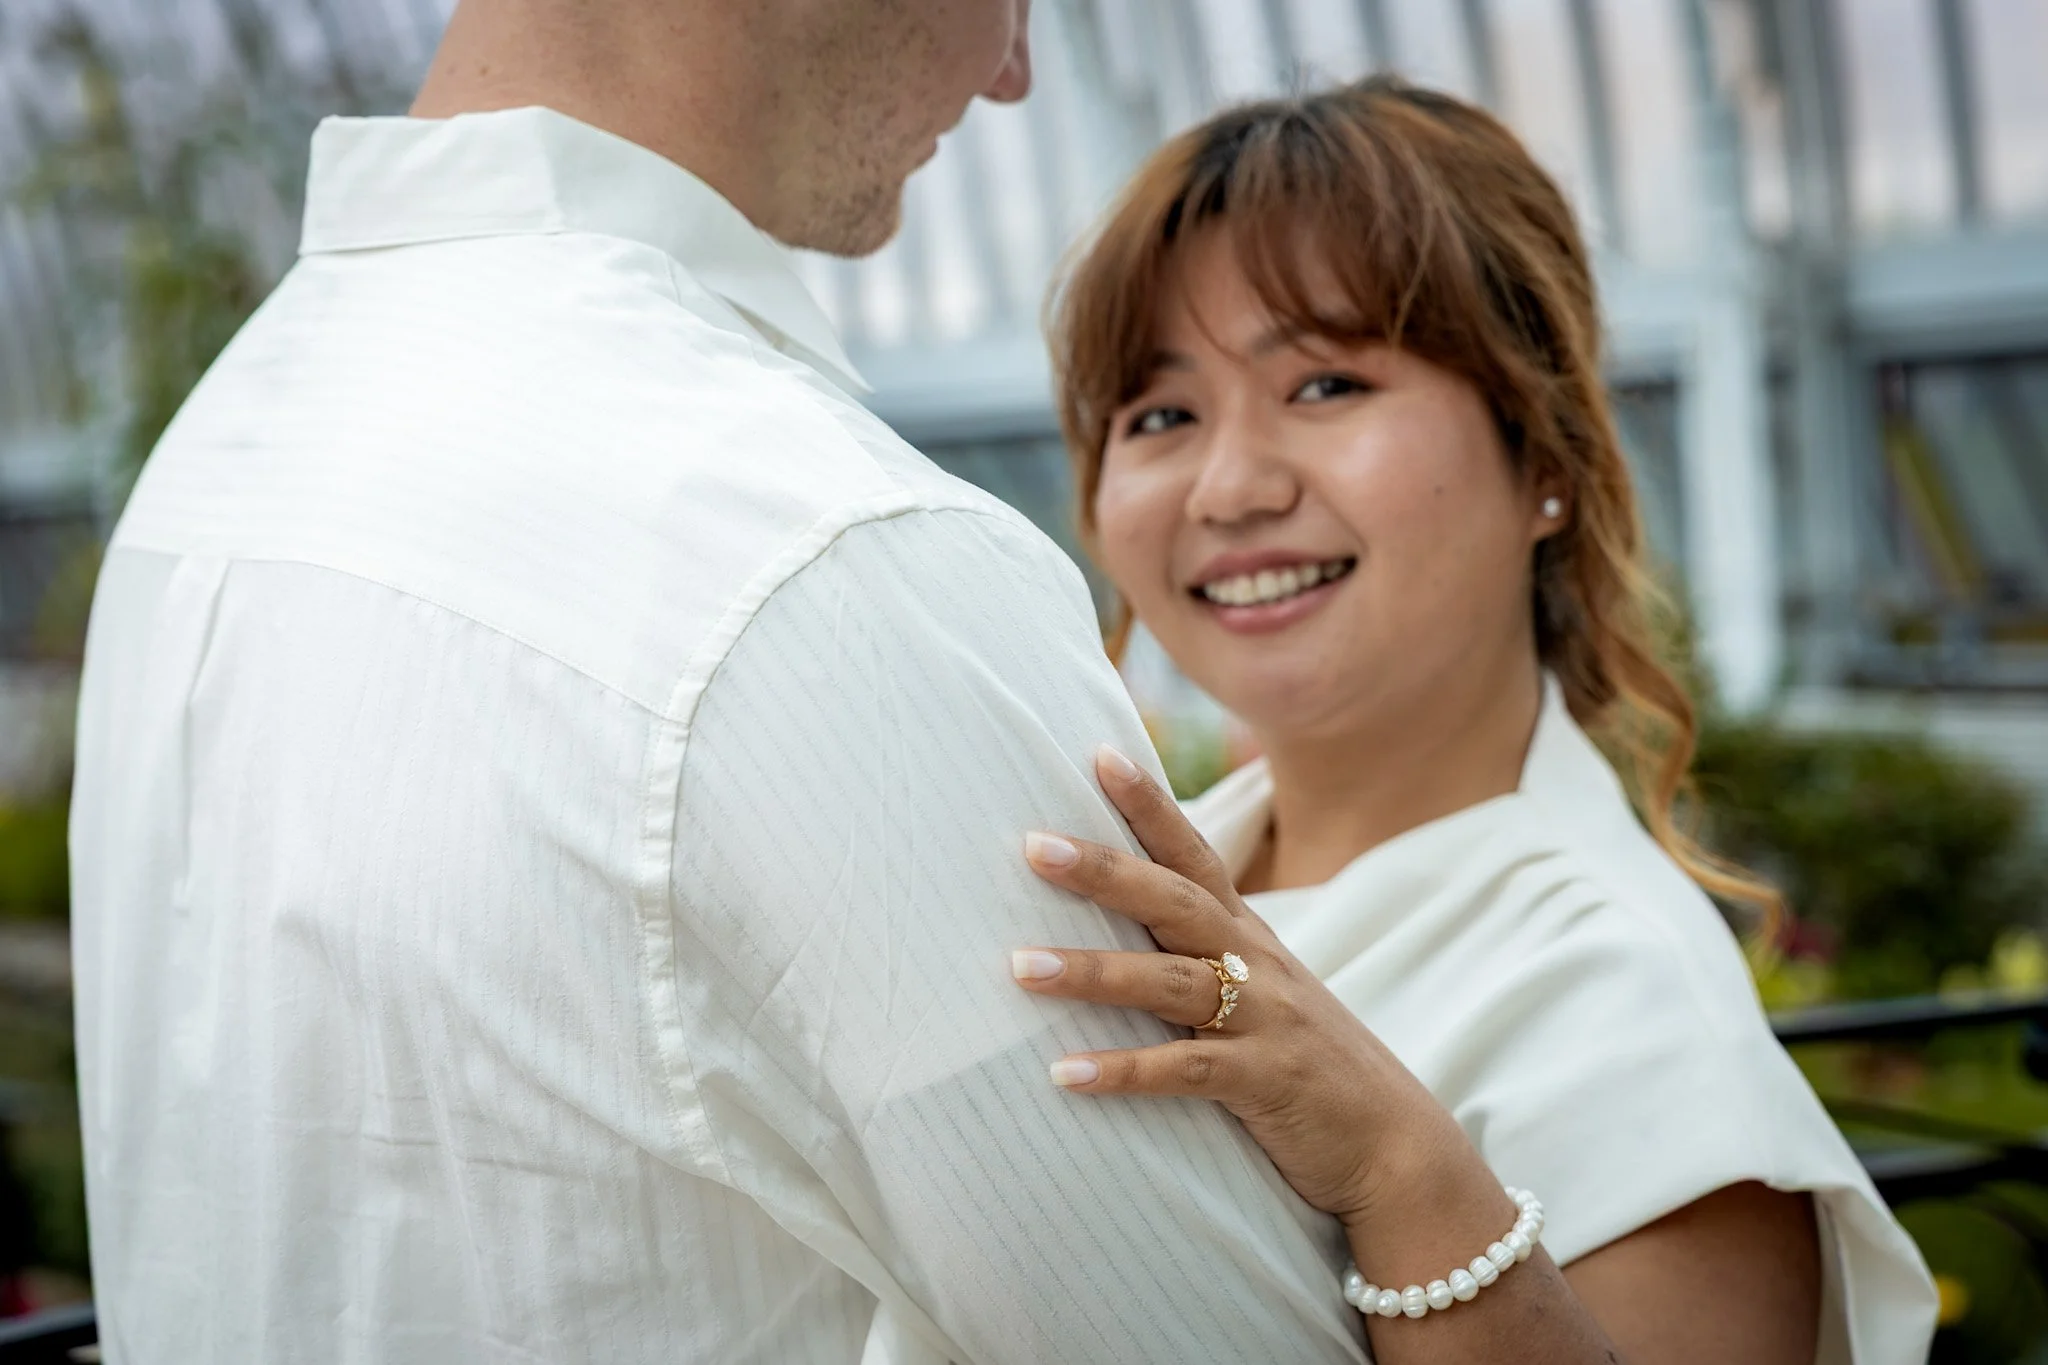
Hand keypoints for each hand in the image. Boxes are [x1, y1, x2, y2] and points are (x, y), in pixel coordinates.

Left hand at [1012, 745, 1465, 1228]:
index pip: (1195, 856)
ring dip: (1093, 972)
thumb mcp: (1259, 997)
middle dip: (1105, 870)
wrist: (1396, 1145)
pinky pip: (1185, 1071)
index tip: (1101, 755)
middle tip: (1033, 845)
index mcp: (1250, 937)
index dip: (1151, 806)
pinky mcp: (1266, 1082)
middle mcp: (1258, 965)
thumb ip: (1198, 962)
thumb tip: (1114, 935)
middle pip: (1175, 902)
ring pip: (1170, 982)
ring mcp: (1265, 1021)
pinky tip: (1065, 1074)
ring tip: (1019, 966)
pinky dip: (1124, 1071)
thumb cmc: (1308, 1067)